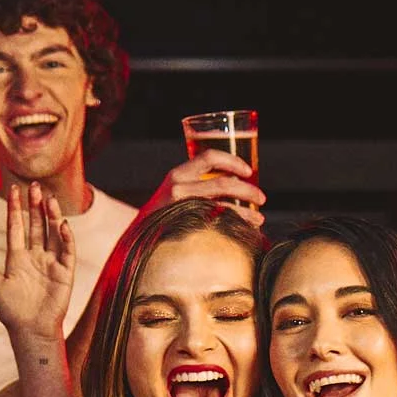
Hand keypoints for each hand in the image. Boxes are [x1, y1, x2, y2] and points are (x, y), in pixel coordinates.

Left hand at [0, 183, 75, 345]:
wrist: (30, 331)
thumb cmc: (10, 311)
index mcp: (17, 258)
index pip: (16, 226)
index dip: (15, 208)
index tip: (14, 189)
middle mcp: (35, 257)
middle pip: (36, 225)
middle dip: (35, 206)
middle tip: (35, 186)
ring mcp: (51, 263)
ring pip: (52, 233)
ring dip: (51, 216)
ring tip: (49, 199)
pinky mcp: (65, 272)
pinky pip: (67, 250)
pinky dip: (66, 237)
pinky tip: (62, 224)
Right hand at [135, 150, 265, 225]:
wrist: (134, 239)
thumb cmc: (162, 215)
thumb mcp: (174, 193)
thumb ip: (197, 185)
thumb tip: (236, 186)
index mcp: (177, 175)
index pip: (208, 157)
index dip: (232, 161)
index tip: (248, 171)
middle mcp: (177, 188)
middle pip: (222, 183)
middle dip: (248, 191)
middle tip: (262, 198)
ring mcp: (180, 209)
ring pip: (223, 206)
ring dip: (246, 212)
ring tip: (260, 219)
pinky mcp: (183, 227)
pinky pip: (216, 224)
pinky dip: (234, 225)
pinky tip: (244, 229)